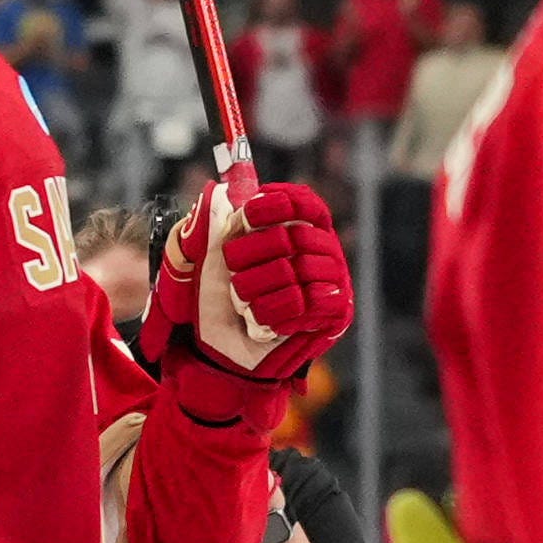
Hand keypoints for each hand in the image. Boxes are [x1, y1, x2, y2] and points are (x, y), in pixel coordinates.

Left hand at [171, 167, 352, 383]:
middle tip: (233, 271)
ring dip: (253, 289)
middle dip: (249, 254)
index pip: (304, 202)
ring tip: (243, 301)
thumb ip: (211, 223)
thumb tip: (216, 192)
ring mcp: (332, 282)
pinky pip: (301, 303)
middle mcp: (322, 252)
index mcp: (300, 230)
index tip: (246, 213)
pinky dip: (268, 313)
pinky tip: (260, 320)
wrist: (223, 350)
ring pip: (293, 272)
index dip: (276, 203)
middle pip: (291, 236)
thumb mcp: (208, 257)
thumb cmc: (221, 300)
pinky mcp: (334, 314)